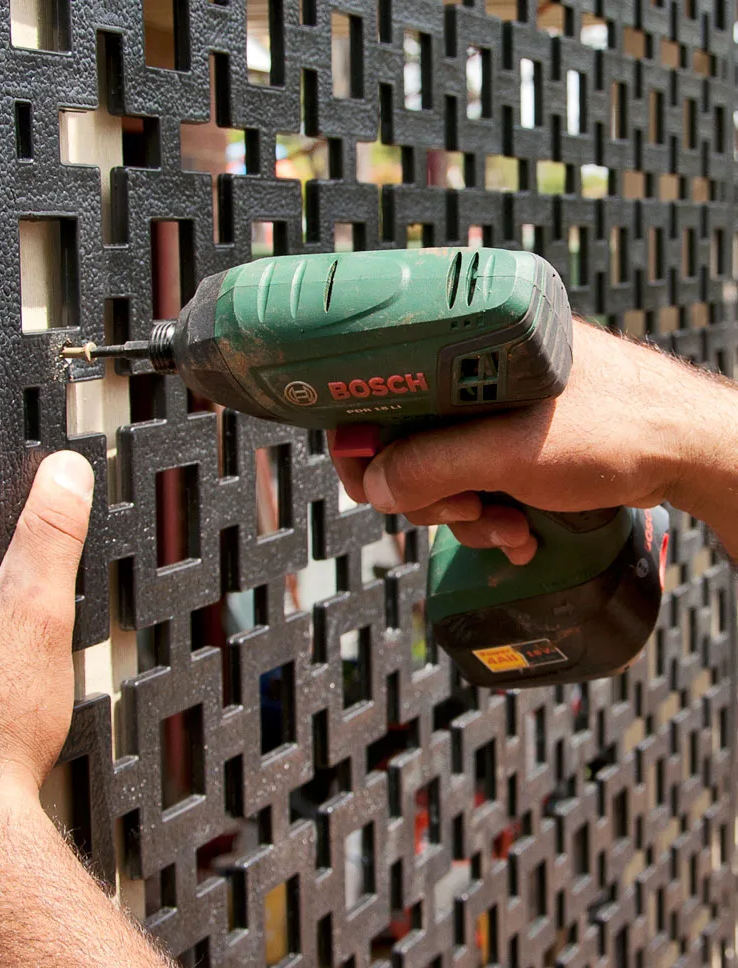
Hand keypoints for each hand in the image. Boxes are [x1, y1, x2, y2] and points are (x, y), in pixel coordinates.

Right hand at [329, 321, 722, 563]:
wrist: (694, 454)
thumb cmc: (619, 432)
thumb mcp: (512, 453)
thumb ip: (434, 468)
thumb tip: (373, 487)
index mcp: (470, 343)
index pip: (382, 384)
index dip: (365, 438)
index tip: (374, 483)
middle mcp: (477, 371)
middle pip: (406, 438)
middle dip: (430, 491)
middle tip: (464, 510)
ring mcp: (499, 408)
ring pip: (440, 469)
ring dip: (465, 513)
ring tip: (508, 526)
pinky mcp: (519, 439)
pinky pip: (475, 479)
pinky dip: (490, 513)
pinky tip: (522, 531)